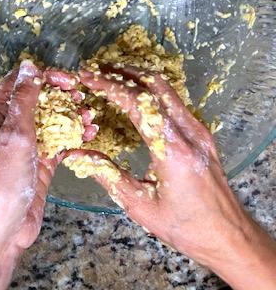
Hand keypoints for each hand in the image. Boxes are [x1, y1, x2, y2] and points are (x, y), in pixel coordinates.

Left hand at [0, 60, 74, 289]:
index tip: (67, 79)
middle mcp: (10, 126)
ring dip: (71, 115)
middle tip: (82, 96)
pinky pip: (60, 143)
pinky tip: (91, 133)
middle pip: (38, 99)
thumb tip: (29, 66)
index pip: (19, 82)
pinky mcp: (40, 164)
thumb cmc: (0, 181)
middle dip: (61, 95)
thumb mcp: (14, 134)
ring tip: (90, 115)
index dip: (42, 76)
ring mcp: (26, 145)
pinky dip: (74, 137)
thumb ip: (24, 100)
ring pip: (52, 120)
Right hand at [64, 64, 275, 289]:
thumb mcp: (139, 205)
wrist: (229, 236)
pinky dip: (149, 91)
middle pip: (155, 85)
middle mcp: (190, 133)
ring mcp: (199, 131)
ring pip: (166, 89)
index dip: (110, 86)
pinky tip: (133, 96)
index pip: (138, 104)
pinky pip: (173, 101)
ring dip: (136, 78)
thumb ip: (106, 175)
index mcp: (173, 151)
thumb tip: (76, 154)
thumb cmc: (186, 226)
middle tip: (95, 70)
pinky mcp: (201, 134)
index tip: (88, 78)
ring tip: (109, 77)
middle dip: (122, 73)